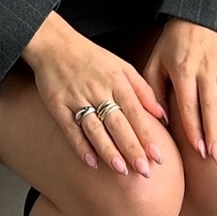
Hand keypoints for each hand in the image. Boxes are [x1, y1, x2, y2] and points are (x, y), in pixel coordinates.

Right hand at [23, 13, 168, 175]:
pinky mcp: (58, 105)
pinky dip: (80, 146)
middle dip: (132, 148)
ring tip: (122, 170)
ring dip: (109, 151)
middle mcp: (98, 90)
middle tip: (145, 171)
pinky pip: (71, 129)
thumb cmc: (92, 58)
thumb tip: (163, 115)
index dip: (147, 135)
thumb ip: (143, 90)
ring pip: (95, 129)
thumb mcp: (121, 67)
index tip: (158, 156)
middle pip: (118, 124)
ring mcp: (77, 98)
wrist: (54, 44)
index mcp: (116, 80)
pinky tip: (91, 163)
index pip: (135, 112)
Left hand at [142, 19, 216, 164]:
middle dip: (214, 133)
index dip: (193, 129)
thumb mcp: (155, 62)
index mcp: (182, 69)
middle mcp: (205, 67)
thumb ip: (153, 90)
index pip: (188, 105)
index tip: (198, 151)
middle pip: (211, 105)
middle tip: (216, 157)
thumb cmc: (172, 44)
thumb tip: (160, 120)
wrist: (195, 14)